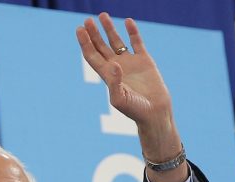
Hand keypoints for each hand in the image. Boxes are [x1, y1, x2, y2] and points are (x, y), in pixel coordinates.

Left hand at [76, 13, 186, 181]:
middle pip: (100, 46)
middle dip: (93, 34)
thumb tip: (114, 64)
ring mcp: (130, 63)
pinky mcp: (144, 61)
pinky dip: (132, 32)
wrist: (155, 113)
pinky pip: (137, 42)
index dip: (85, 43)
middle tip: (87, 20)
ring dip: (109, 29)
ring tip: (102, 15)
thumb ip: (114, 83)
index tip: (79, 29)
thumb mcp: (120, 99)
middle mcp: (116, 67)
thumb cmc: (135, 110)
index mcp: (107, 76)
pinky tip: (127, 21)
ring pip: (116, 41)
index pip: (92, 56)